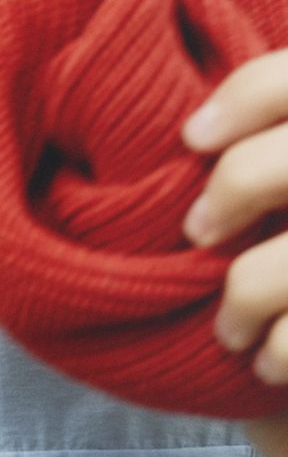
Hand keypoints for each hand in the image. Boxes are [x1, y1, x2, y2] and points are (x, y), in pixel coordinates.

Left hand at [181, 49, 287, 456]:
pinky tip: (266, 363)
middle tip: (197, 231)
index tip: (191, 139)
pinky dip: (281, 348)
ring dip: (246, 293)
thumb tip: (179, 115)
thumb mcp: (278, 206)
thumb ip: (260, 157)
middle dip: (239, 182)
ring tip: (229, 329)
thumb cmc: (283, 277)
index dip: (249, 93)